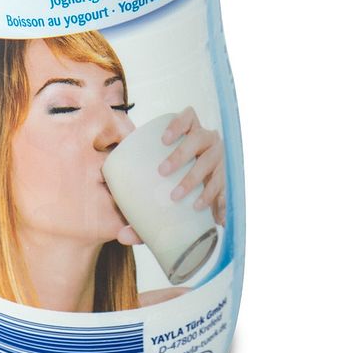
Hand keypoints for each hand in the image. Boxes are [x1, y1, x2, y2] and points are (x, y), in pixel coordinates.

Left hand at [116, 107, 225, 244]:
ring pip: (212, 164)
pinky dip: (220, 202)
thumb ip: (138, 209)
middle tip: (163, 172)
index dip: (177, 124)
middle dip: (181, 155)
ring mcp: (221, 160)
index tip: (163, 140)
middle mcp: (208, 143)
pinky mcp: (229, 181)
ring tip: (185, 201)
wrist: (197, 201)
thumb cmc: (171, 187)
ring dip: (198, 181)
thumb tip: (122, 235)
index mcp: (191, 134)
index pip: (189, 116)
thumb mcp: (157, 190)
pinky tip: (215, 218)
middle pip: (199, 139)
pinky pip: (227, 188)